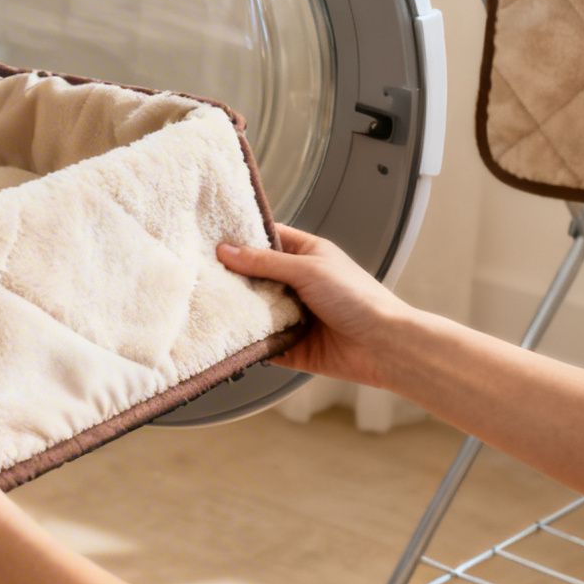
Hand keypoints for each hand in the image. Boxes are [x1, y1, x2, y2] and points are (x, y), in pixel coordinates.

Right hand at [217, 222, 416, 388]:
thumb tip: (226, 251)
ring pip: (255, 309)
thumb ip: (265, 262)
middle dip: (232, 276)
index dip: (242, 237)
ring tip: (205, 302)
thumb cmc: (359, 299)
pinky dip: (247, 340)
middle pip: (255, 276)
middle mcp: (298, 284)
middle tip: (200, 272)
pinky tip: (226, 335)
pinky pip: (262, 341)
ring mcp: (293, 315)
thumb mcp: (308, 270)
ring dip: (237, 309)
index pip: (267, 239)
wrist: (384, 346)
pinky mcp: (290, 345)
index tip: (211, 237)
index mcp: (307, 256)